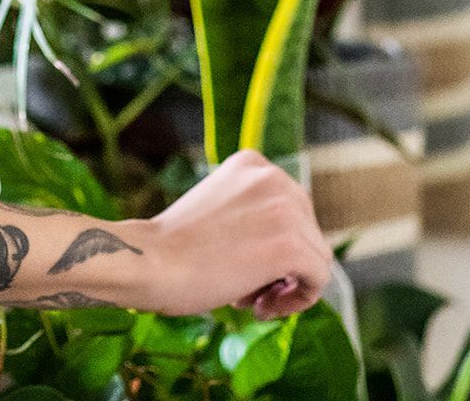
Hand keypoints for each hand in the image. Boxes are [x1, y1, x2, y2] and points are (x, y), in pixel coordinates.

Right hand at [138, 149, 332, 319]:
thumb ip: (254, 214)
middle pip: (308, 232)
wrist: (151, 260)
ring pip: (317, 257)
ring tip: (252, 300)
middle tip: (249, 289)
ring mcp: (285, 210)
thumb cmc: (175, 246)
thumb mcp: (221, 209)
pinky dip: (297, 300)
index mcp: (253, 163)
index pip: (291, 209)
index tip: (247, 265)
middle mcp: (273, 177)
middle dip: (284, 266)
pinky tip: (260, 307)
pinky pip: (318, 279)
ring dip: (288, 286)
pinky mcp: (290, 245)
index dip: (275, 244)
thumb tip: (292, 250)